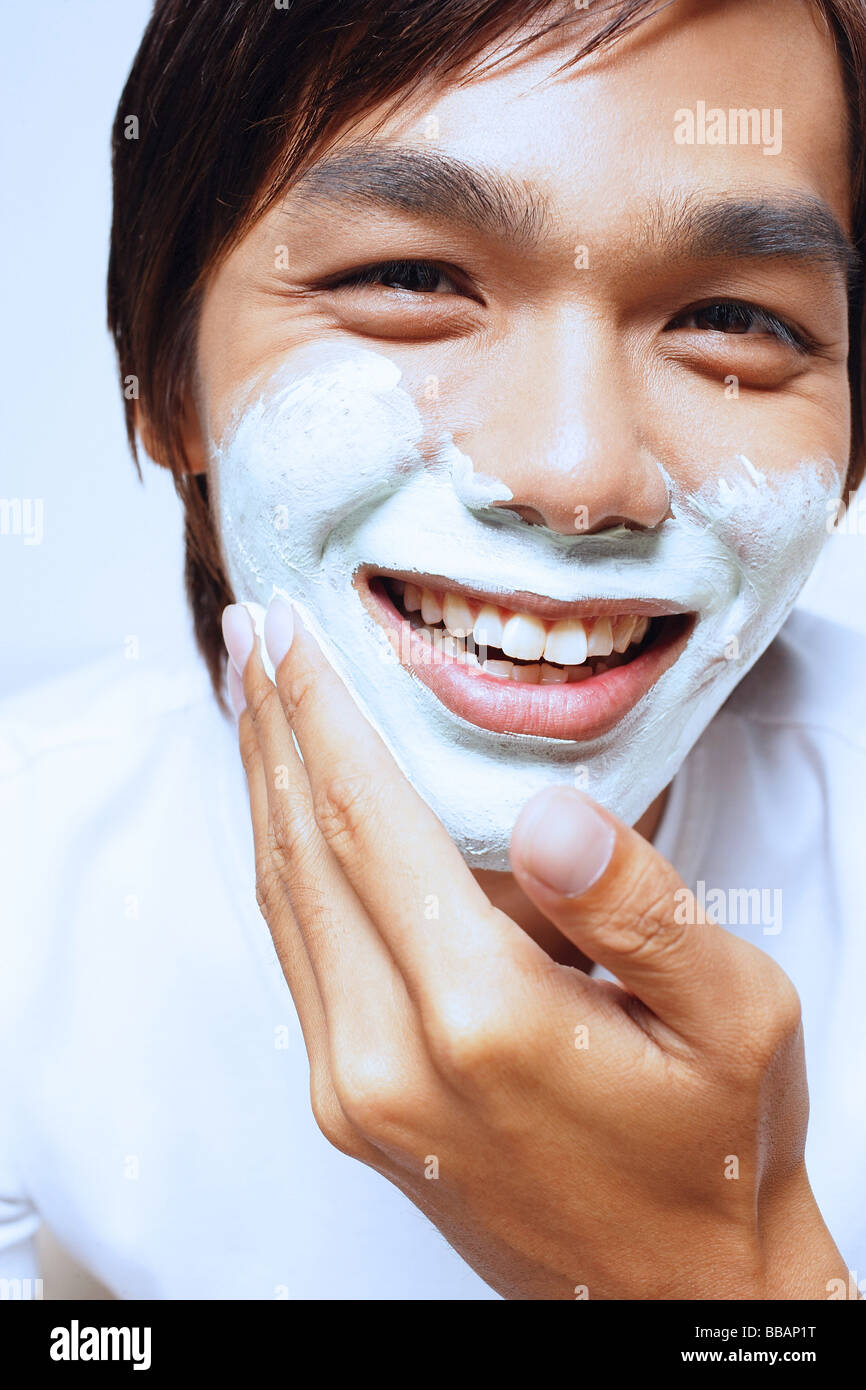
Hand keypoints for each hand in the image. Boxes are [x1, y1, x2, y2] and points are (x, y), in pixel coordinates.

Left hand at [222, 596, 846, 1299]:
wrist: (673, 1289)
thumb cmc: (717, 1145)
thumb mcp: (733, 1011)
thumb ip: (637, 902)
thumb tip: (546, 807)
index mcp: (481, 1018)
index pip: (368, 823)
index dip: (322, 713)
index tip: (289, 628)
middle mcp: (387, 1059)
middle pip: (299, 852)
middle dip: (269, 727)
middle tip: (251, 630)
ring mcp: (353, 1091)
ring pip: (281, 903)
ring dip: (262, 788)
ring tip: (254, 695)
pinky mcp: (349, 1107)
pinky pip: (297, 954)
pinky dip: (283, 862)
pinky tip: (289, 810)